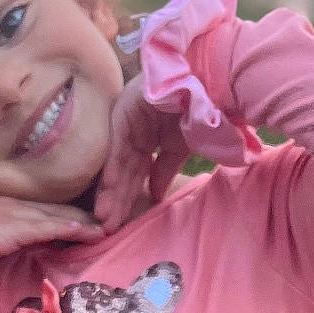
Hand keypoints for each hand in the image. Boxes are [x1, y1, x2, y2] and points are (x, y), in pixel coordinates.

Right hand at [0, 197, 101, 270]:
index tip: (94, 216)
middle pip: (57, 205)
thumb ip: (7, 236)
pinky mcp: (10, 227)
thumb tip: (27, 244)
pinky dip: (66, 227)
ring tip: (107, 226)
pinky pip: (44, 226)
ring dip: (83, 221)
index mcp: (7, 202)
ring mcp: (11, 212)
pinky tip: (85, 230)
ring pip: (55, 214)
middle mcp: (13, 202)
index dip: (71, 210)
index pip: (46, 205)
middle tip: (112, 217)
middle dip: (85, 212)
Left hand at [92, 74, 191, 232]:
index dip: (127, 198)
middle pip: (123, 173)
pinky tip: (108, 191)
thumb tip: (156, 197)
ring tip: (103, 219)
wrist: (210, 83)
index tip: (119, 224)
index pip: (133, 173)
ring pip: (117, 164)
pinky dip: (113, 169)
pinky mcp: (125, 114)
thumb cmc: (200, 112)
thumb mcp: (181, 149)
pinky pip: (117, 147)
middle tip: (106, 229)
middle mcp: (133, 132)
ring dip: (110, 192)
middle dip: (115, 202)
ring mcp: (127, 123)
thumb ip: (164, 171)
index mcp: (146, 139)